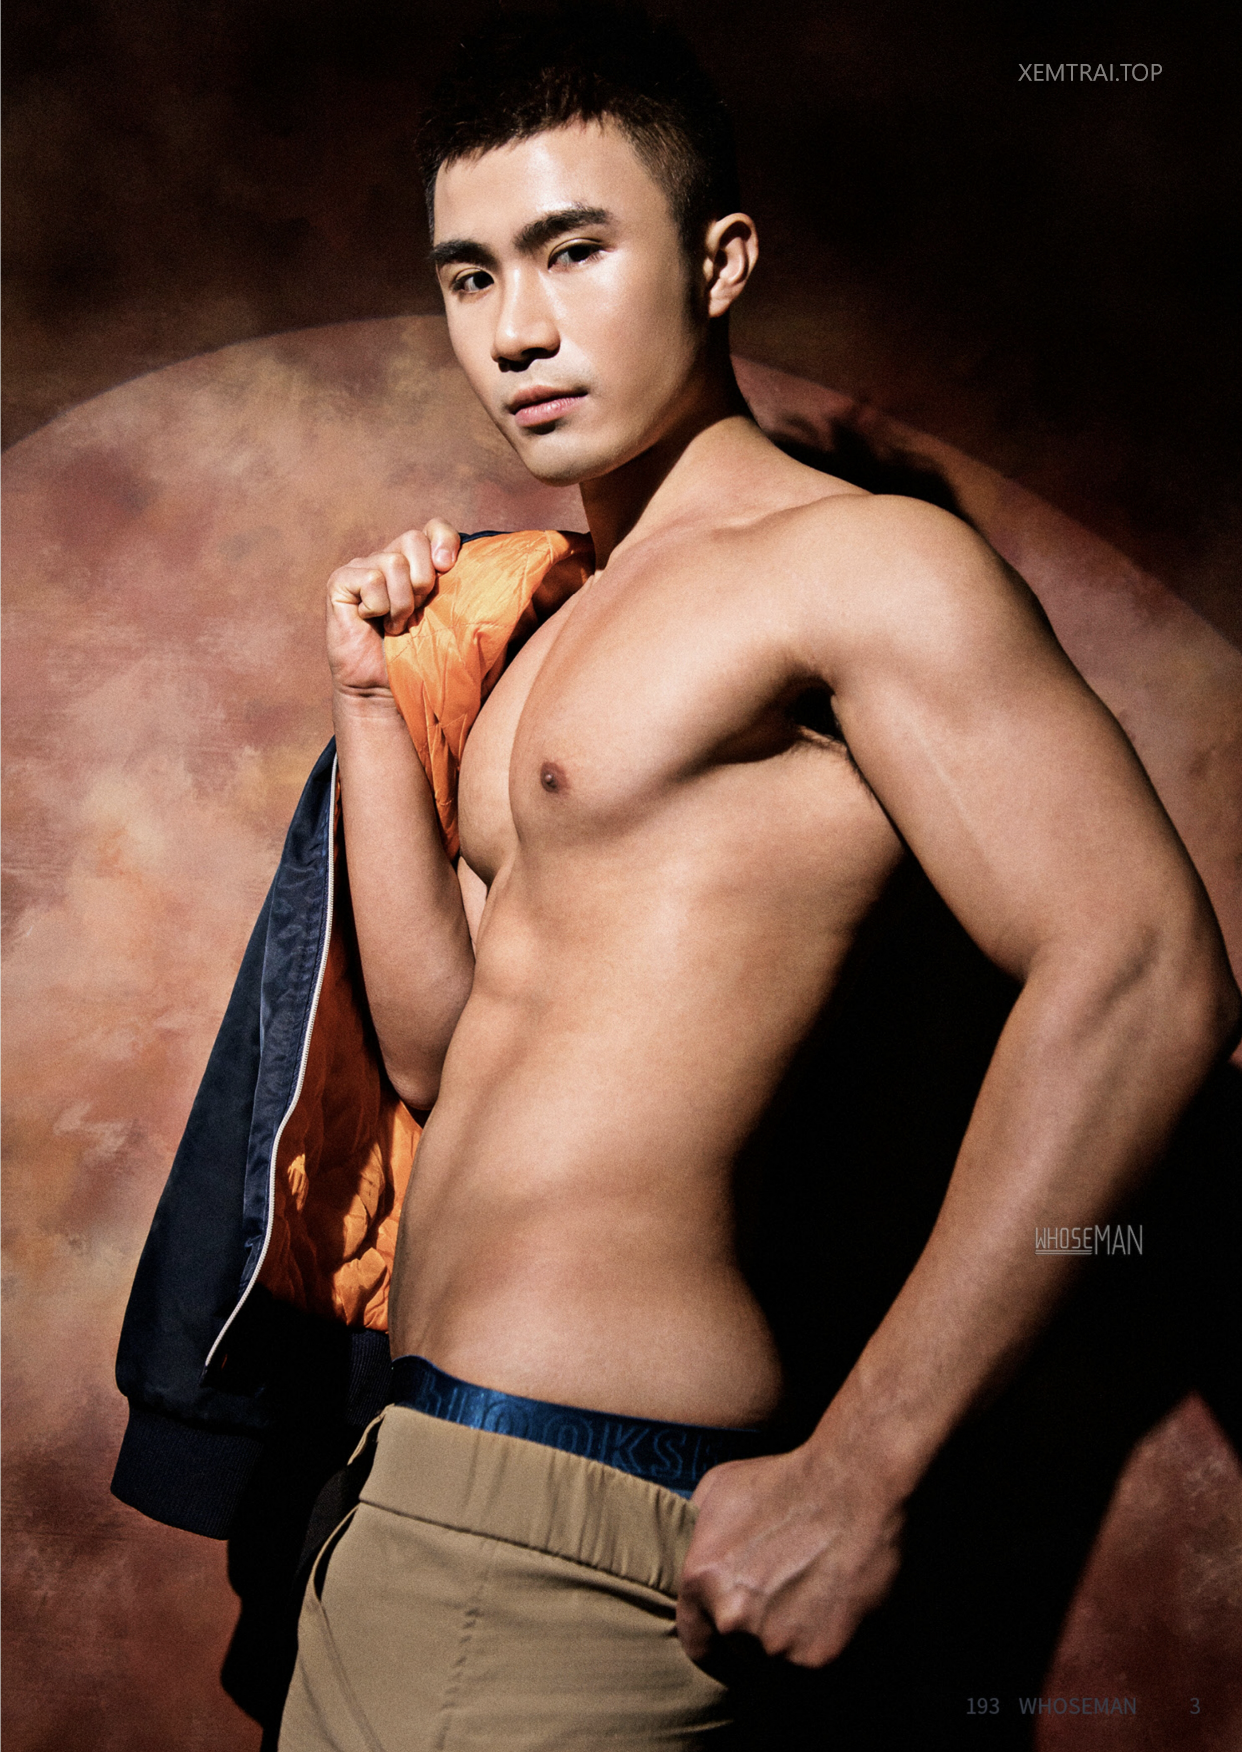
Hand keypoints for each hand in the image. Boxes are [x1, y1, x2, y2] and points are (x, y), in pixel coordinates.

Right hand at [326, 519, 461, 695]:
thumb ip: (460, 587)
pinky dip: (378, 608)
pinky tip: (372, 622)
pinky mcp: (339, 581)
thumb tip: (485, 560)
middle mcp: (387, 558)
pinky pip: (371, 580)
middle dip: (423, 581)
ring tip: (395, 625)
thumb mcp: (447, 617)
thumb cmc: (418, 656)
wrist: (386, 687)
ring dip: (401, 604)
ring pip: (393, 563)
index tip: (448, 568)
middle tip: (416, 612)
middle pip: (414, 539)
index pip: (434, 527)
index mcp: (415, 563)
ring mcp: (361, 567)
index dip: (445, 540)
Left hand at [676, 1441, 904, 1674]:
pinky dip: (827, 1654)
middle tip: (788, 1614)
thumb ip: (697, 1531)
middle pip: (741, 1657)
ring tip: (817, 1611)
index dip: (720, 1642)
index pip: (697, 1644)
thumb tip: (690, 1551)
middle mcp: (731, 1618)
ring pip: (779, 1670)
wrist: (856, 1484)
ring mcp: (775, 1643)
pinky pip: (816, 1674)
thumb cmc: (789, 1478)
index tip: (740, 1638)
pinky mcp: (819, 1659)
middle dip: (760, 1641)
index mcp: (700, 1580)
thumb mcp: (721, 1486)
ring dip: (794, 1651)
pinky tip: (839, 1618)